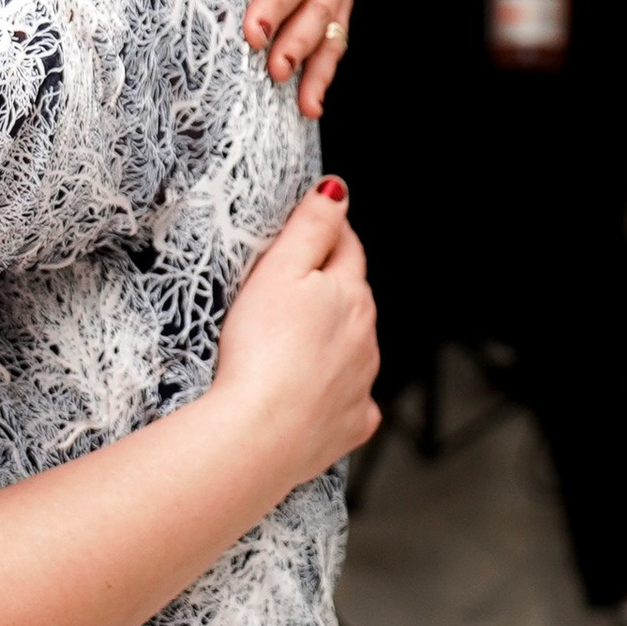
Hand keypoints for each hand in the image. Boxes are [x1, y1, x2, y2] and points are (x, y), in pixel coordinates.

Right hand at [209, 181, 379, 486]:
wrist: (260, 434)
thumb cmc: (260, 351)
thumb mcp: (278, 271)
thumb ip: (311, 227)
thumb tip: (337, 190)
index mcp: (350, 294)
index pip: (348, 248)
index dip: (329, 233)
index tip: (309, 228)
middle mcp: (366, 338)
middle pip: (354, 298)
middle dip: (332, 286)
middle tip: (292, 283)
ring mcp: (361, 383)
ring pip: (355, 347)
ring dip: (334, 338)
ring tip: (295, 340)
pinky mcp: (350, 425)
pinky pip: (351, 400)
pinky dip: (336, 392)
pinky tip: (311, 394)